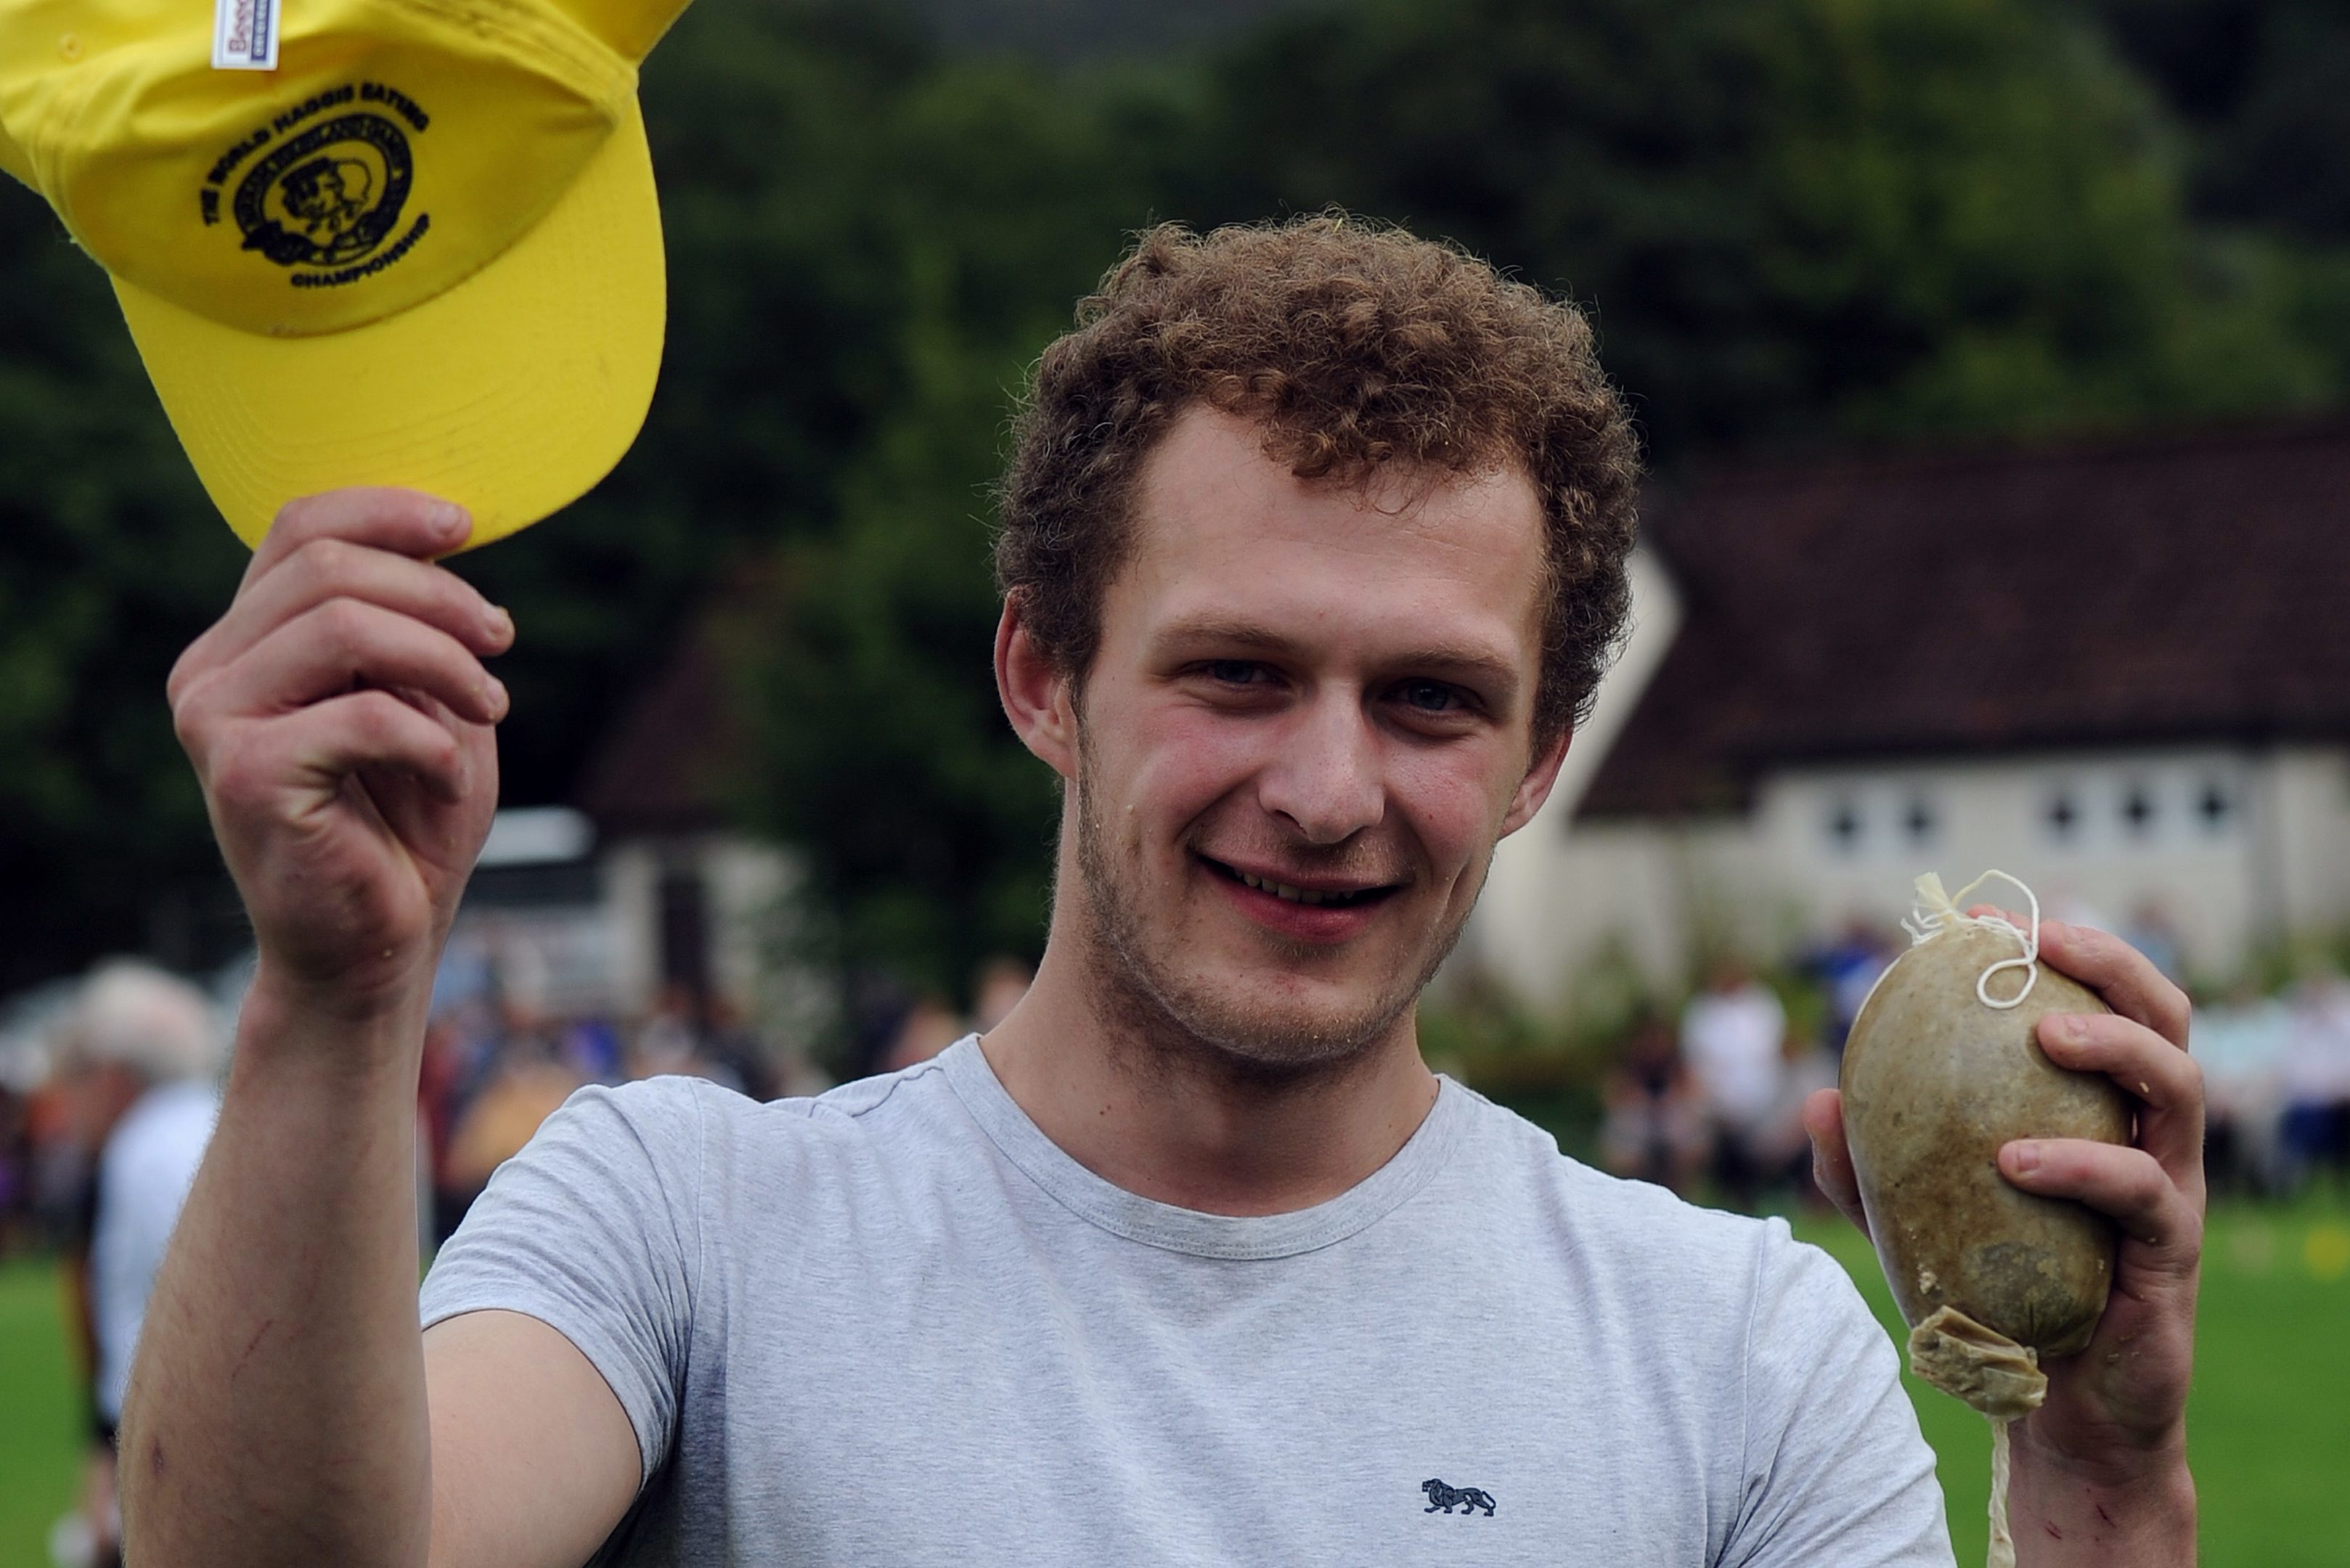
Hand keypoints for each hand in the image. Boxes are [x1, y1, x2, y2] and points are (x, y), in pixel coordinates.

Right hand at [168, 490, 512, 1024]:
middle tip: (501, 642)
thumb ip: (417, 624)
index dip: (388, 510)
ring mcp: (214, 721)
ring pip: (344, 627)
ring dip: (446, 661)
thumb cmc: (407, 824)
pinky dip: (434, 743)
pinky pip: (365, 715)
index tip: (468, 527)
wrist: (376, 946)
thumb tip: (443, 539)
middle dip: (441, 596)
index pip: (299, 527)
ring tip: (491, 706)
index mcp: (245, 642)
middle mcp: (209, 672)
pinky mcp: (246, 776)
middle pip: (330, 568)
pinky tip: (450, 784)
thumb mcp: (426, 702)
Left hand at [1805, 917, 2200, 1526]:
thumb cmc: (1993, 1296)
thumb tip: (1816, 1099)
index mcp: (2099, 1110)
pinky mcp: (2172, 1253)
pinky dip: (2080, 1166)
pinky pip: (2141, 1192)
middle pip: (2165, 1017)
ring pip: (2178, 1088)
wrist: (2056, 1411)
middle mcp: (2148, 1136)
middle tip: (2042, 943)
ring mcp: (2172, 1190)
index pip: (2098, 1003)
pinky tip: (2016, 1162)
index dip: (2055, 950)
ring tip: (2046, 1032)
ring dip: (2116, 1044)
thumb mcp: (1914, 1223)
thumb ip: (1866, 1167)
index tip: (1987, 922)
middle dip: (2111, 962)